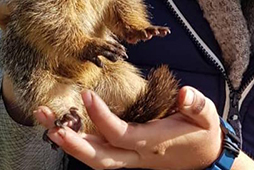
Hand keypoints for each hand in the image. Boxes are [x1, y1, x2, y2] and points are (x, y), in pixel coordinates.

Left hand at [34, 86, 222, 169]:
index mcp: (153, 143)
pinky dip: (80, 143)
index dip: (101, 117)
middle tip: (51, 124)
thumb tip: (185, 94)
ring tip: (47, 123)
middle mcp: (137, 156)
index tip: (86, 95)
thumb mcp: (206, 116)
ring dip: (70, 143)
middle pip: (98, 158)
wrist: (207, 158)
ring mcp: (131, 159)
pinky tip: (66, 128)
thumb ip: (196, 105)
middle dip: (72, 143)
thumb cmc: (203, 133)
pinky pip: (100, 153)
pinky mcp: (128, 157)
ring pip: (94, 159)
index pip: (120, 134)